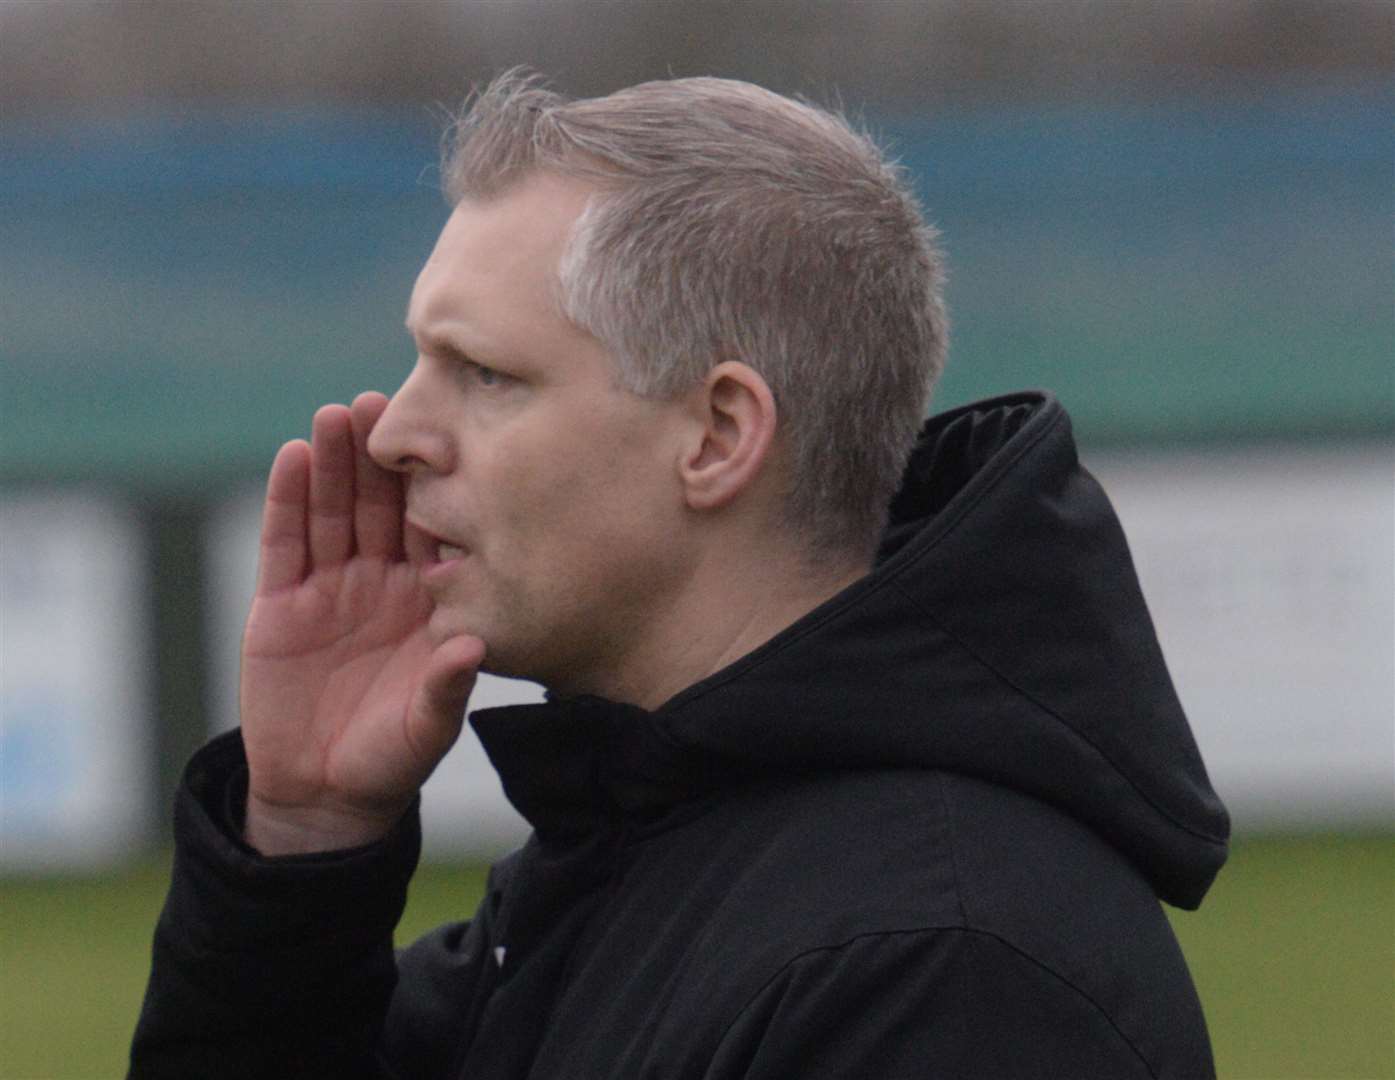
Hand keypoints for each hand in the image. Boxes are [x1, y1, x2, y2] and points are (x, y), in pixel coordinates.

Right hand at [239, 393, 483, 854]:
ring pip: (331, 512)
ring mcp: (330, 587)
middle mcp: (381, 583)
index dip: (435, 488)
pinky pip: (285, 542)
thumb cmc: (392, 757)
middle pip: (379, 507)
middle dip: (379, 458)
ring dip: (332, 464)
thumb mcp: (426, 725)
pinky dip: (287, 500)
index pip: (431, 531)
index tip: (446, 440)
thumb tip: (472, 646)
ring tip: (337, 416)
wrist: (323, 794)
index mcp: (426, 601)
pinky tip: (294, 456)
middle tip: (384, 402)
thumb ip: (446, 686)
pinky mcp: (280, 602)